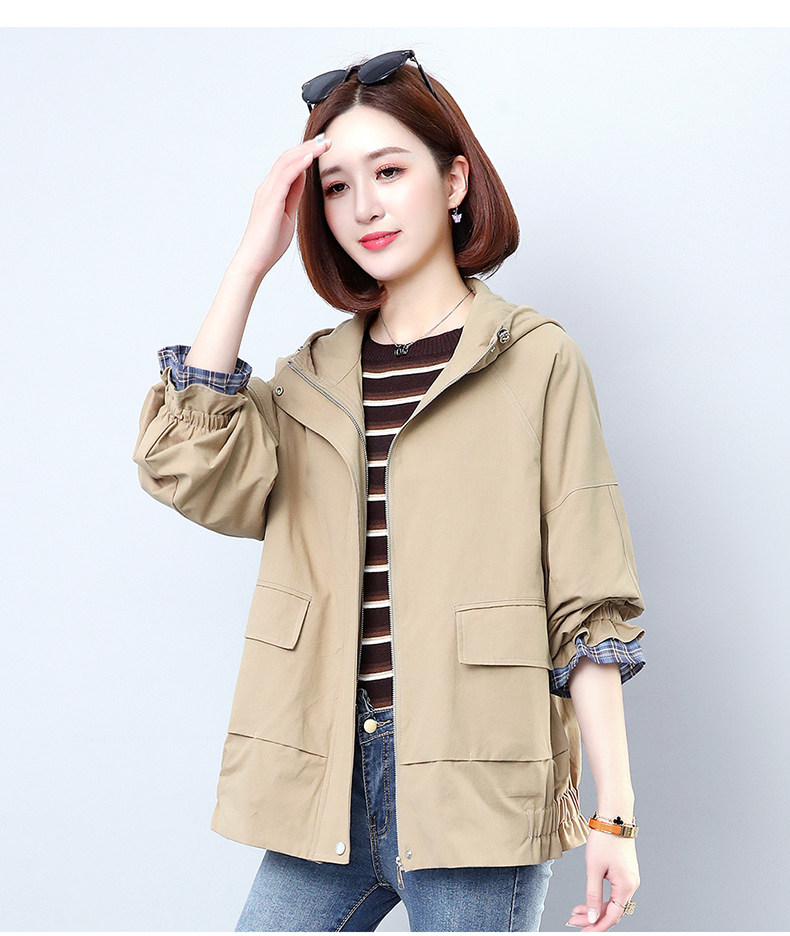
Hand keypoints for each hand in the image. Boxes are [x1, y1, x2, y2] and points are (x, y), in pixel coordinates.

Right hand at [232, 135, 331, 280]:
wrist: (254, 260)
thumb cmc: (269, 243)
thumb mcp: (287, 215)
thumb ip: (293, 196)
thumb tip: (302, 179)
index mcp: (271, 191)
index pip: (288, 165)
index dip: (305, 153)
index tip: (321, 147)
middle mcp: (267, 187)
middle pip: (287, 158)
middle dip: (307, 147)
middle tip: (326, 139)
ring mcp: (267, 192)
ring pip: (286, 162)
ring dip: (306, 151)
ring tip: (323, 144)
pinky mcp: (270, 200)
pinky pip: (285, 176)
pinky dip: (299, 164)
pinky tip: (311, 157)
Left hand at [566, 830, 639, 930]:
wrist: (614, 817)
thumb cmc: (605, 839)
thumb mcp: (594, 869)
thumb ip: (593, 895)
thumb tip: (594, 916)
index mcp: (626, 886)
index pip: (613, 916)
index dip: (597, 926)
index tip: (583, 932)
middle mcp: (631, 885)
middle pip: (612, 911)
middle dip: (592, 918)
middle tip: (574, 922)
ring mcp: (628, 879)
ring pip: (611, 902)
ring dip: (595, 908)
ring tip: (576, 912)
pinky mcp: (623, 873)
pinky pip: (613, 893)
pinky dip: (599, 898)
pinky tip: (587, 900)